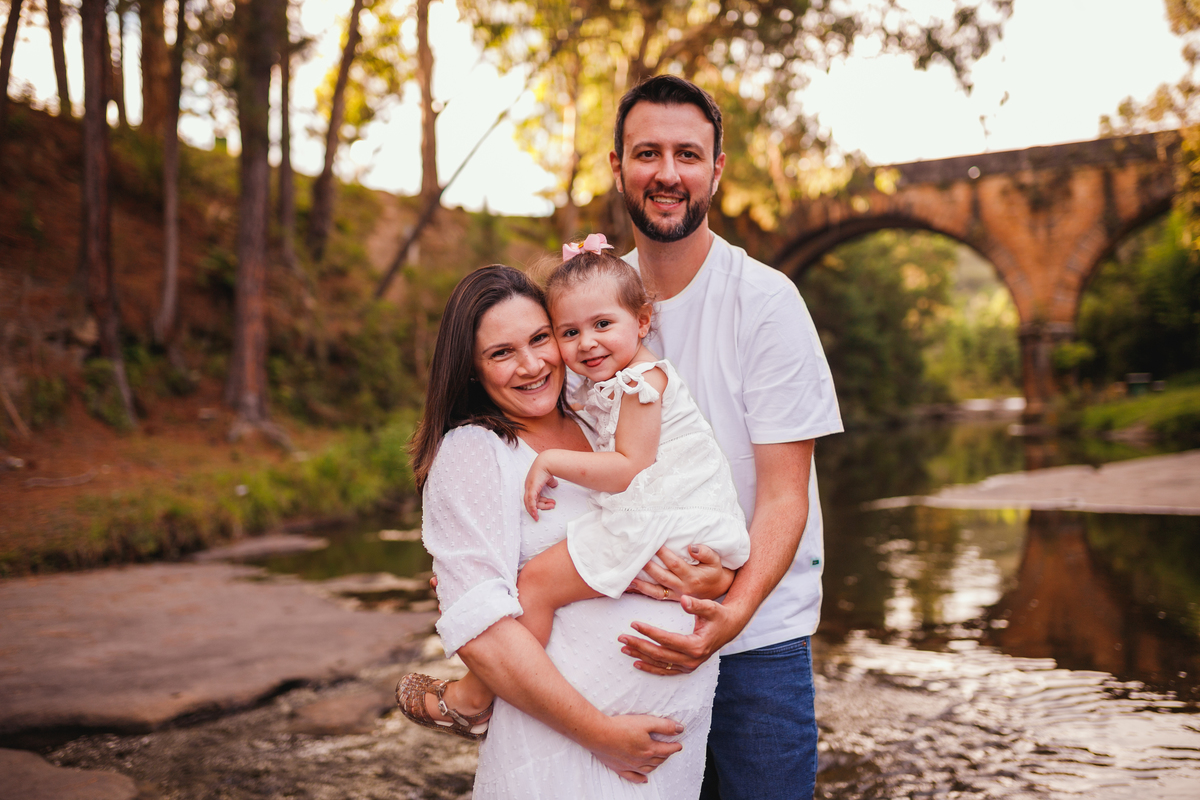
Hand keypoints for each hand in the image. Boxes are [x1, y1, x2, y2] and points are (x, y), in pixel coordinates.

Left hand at [523, 460, 557, 519]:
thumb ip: (550, 482)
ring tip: (551, 506)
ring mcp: (529, 487)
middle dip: (543, 505)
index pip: (534, 497)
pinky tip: (535, 514)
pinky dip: (533, 509)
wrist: (548, 461)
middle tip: (552, 506)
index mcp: (532, 484)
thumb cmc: (548, 466)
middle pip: (532, 502)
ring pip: (530, 503)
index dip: (542, 501)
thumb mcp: (549, 478)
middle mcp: (528, 486)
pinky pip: (530, 502)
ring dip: (541, 507)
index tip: (550, 503)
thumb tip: (554, 484)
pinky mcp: (531, 489)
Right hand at [589, 714, 684, 782]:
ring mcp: (630, 765)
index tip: (679, 745)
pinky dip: (641, 778)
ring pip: (648, 768)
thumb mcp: (646, 722)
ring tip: (660, 760)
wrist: (599, 734)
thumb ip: (664, 726)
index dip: (674, 747)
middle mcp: (642, 760)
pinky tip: (644, 779)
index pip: (667, 749)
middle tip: (670, 750)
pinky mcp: (620, 768)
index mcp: (649, 748)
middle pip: (658, 759)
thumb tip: (679, 729)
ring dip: (656, 765)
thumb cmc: (621, 726)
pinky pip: (633, 777)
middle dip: (666, 755)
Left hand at [618, 594, 746, 676]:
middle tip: (621, 637)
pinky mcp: (687, 668)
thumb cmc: (719, 615)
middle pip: (660, 654)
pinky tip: (636, 662)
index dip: (649, 632)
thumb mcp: (710, 607)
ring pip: (660, 664)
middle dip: (639, 645)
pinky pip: (665, 671)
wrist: (730, 628)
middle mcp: (692, 660)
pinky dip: (650, 667)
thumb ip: (697, 605)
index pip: (667, 640)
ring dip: (640, 656)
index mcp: (697, 646)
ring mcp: (689, 666)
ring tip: (623, 648)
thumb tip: (683, 600)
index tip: (633, 624)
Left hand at [627, 545, 734, 601]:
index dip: (664, 554)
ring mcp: (677, 594)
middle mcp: (683, 587)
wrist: (719, 589)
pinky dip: (643, 591)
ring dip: (641, 583)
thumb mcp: (715, 560)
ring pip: (656, 590)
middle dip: (648, 566)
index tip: (654, 543)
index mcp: (693, 577)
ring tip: (629, 575)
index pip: (675, 564)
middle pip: (662, 576)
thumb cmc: (715, 571)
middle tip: (636, 556)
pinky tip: (632, 586)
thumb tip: (691, 547)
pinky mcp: (672, 598)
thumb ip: (705, 553)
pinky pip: (656, 596)